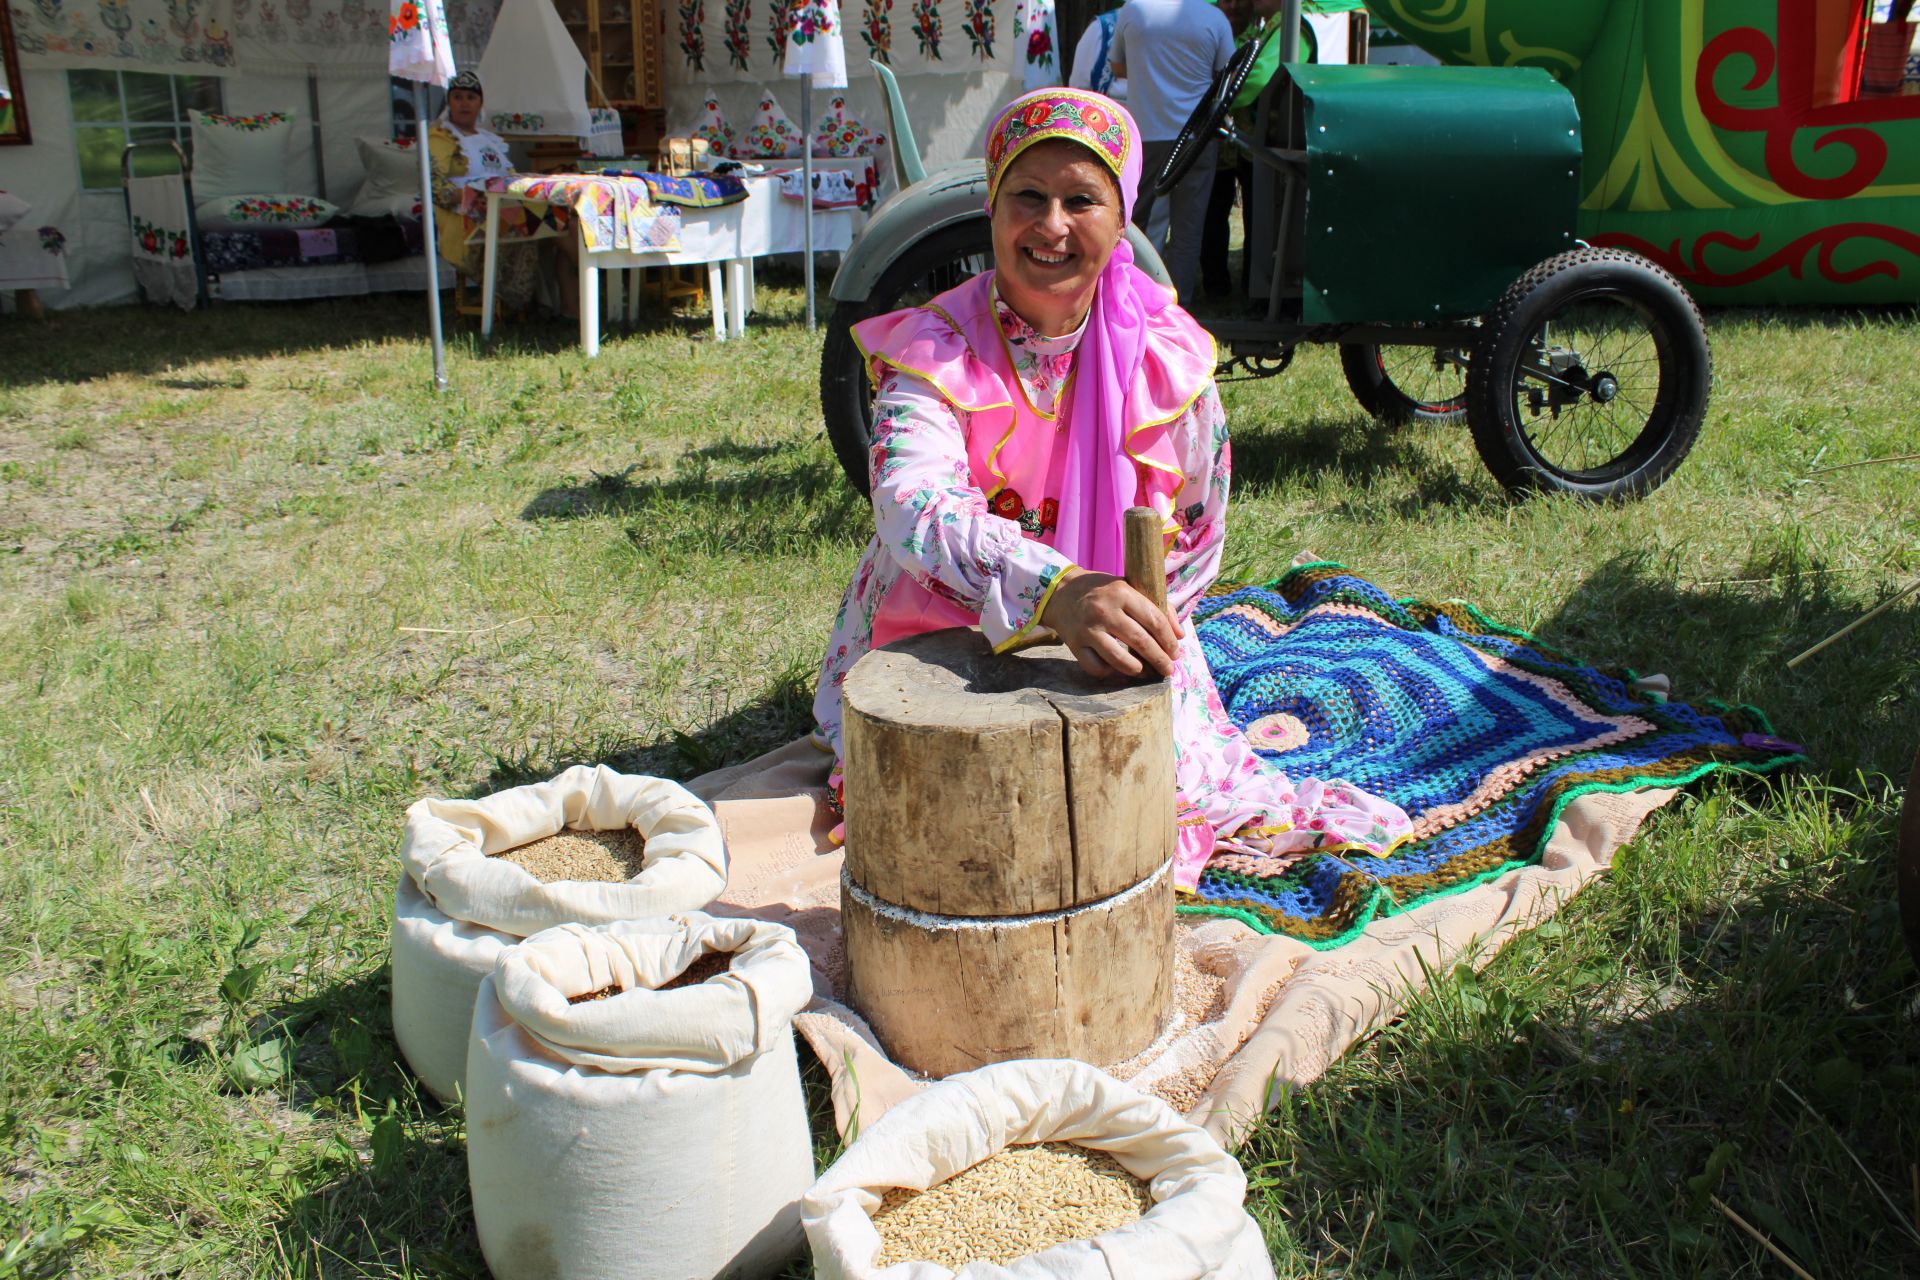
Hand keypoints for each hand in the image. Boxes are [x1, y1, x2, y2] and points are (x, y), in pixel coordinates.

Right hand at [1040, 569, 1181, 678]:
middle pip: (1140, 641)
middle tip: (1168, 670)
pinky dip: (1110, 673)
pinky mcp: (1074, 645)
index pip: (1154, 620)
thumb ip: (1158, 608)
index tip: (1176, 653)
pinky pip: (1096, 668)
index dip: (1169, 641)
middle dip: (1159, 660)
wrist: (1061, 592)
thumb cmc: (1103, 591)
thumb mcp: (1130, 588)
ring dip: (1138, 670)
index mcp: (1122, 592)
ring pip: (1119, 660)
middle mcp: (1104, 611)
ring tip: (1146, 673)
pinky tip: (1118, 670)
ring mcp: (1088, 630)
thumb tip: (1180, 636)